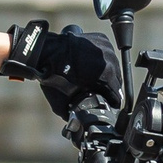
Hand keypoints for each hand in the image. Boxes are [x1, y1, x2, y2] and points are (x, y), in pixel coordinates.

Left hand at [0, 20, 121, 118]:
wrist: (46, 51)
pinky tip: (94, 66)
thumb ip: (74, 113)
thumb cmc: (54, 75)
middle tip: (101, 92)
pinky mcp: (101, 39)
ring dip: (108, 73)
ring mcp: (106, 47)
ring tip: (97, 79)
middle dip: (109, 87)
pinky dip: (103, 60)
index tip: (110, 104)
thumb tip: (77, 122)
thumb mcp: (64, 101)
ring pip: (114, 66)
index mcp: (105, 74)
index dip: (112, 101)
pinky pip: (107, 54)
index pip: (116, 93)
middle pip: (116, 79)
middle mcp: (109, 59)